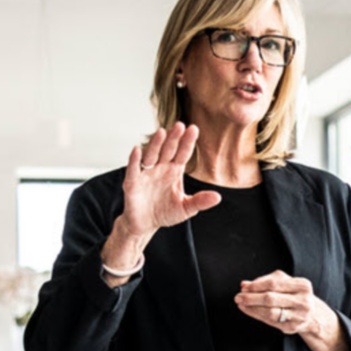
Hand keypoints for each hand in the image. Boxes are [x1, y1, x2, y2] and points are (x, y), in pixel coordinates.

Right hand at [119, 122, 219, 238]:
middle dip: (173, 138)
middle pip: (168, 150)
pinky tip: (137, 150)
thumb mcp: (186, 208)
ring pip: (151, 155)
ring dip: (156, 144)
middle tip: (180, 125)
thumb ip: (200, 201)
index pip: (182, 153)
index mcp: (174, 171)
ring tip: (162, 132)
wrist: (145, 225)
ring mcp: (146, 174)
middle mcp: (160, 168)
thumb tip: (218, 197)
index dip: (187, 142)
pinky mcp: (132, 183)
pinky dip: (134, 160)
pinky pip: (133, 170)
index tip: (194, 129)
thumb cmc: (165, 213)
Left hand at [234, 270, 349, 350]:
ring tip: (241, 304)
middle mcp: (303, 301)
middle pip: (271, 298)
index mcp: (302, 285)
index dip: (256, 285)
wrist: (313, 315)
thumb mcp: (286, 283)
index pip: (274, 283)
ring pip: (269, 312)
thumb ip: (265, 281)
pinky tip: (249, 311)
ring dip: (252, 308)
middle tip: (238, 297)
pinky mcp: (293, 327)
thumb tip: (245, 284)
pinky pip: (270, 322)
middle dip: (251, 298)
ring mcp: (299, 316)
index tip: (244, 287)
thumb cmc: (295, 295)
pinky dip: (257, 315)